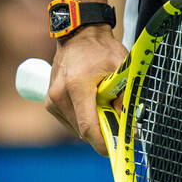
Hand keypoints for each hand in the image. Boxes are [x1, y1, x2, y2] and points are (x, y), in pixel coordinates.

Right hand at [46, 25, 127, 155]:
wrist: (79, 34)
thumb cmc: (101, 49)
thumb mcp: (120, 69)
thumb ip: (124, 98)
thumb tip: (131, 127)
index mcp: (76, 87)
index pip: (88, 127)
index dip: (104, 143)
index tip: (118, 147)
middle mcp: (59, 96)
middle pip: (83, 131)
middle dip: (103, 132)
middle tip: (119, 122)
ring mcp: (52, 101)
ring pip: (77, 128)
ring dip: (93, 125)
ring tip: (105, 106)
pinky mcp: (50, 103)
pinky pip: (71, 121)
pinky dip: (84, 119)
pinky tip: (93, 103)